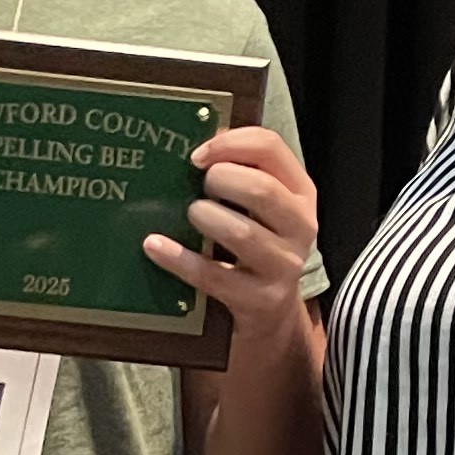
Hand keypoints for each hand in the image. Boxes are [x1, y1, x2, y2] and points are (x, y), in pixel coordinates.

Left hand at [145, 126, 316, 348]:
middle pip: (261, 190)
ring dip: (206, 217)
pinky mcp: (259, 299)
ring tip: (191, 214)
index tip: (197, 156)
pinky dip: (179, 258)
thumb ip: (241, 171)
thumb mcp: (261, 207)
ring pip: (241, 232)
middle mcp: (300, 226)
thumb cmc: (257, 245)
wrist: (271, 312)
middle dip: (221, 180)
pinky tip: (154, 245)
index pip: (271, 149)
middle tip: (199, 186)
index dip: (231, 143)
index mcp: (300, 192)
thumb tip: (199, 142)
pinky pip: (213, 275)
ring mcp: (283, 266)